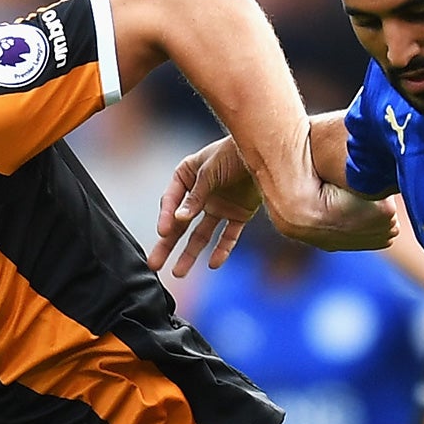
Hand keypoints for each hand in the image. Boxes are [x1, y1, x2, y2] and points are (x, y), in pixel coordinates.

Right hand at [153, 137, 259, 277]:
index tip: (163, 232)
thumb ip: (196, 197)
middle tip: (154, 264)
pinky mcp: (238, 215)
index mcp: (187, 176)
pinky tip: (213, 263)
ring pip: (201, 235)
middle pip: (181, 224)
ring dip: (190, 253)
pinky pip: (228, 236)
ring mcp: (219, 206)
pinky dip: (222, 249)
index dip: (167, 217)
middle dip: (167, 244)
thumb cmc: (234, 152)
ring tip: (178, 272)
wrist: (269, 151)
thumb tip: (180, 219)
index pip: (171, 201)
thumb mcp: (210, 171)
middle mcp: (200, 194)